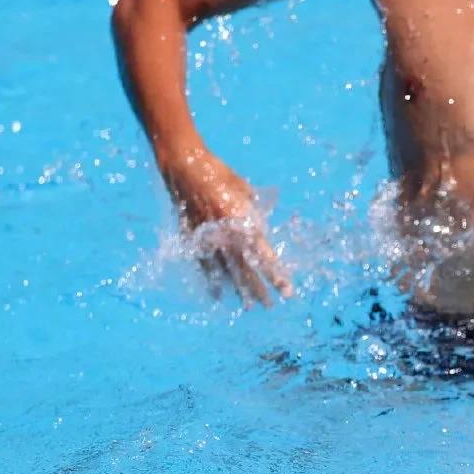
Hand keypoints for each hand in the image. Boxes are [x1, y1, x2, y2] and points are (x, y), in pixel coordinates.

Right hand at [161, 149, 292, 306]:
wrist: (185, 167)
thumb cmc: (220, 174)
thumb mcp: (245, 191)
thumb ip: (254, 212)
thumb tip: (262, 228)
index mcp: (242, 221)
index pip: (263, 255)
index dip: (276, 274)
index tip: (287, 290)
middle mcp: (226, 234)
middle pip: (246, 269)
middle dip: (259, 288)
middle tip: (271, 304)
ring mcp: (208, 238)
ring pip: (225, 271)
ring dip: (239, 289)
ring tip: (250, 305)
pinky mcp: (192, 239)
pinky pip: (204, 265)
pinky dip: (212, 281)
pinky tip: (218, 295)